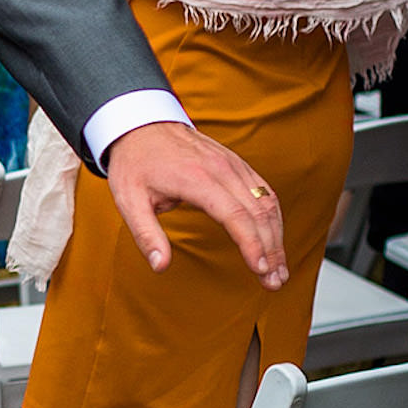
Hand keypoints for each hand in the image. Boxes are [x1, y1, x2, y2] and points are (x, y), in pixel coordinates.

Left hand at [103, 119, 287, 288]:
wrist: (141, 125)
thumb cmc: (135, 163)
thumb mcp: (129, 200)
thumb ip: (146, 234)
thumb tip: (160, 266)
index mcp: (196, 178)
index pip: (235, 215)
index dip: (252, 244)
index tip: (259, 269)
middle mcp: (221, 169)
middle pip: (259, 213)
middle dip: (271, 250)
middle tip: (274, 282)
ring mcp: (233, 164)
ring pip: (268, 203)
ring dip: (277, 238)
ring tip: (279, 269)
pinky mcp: (237, 164)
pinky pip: (265, 192)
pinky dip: (274, 218)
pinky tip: (274, 240)